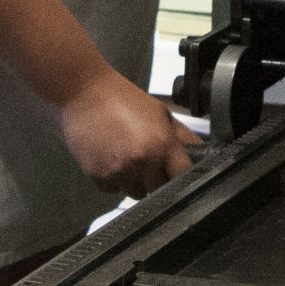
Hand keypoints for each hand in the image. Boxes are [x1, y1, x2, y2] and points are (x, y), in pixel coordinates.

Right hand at [60, 70, 197, 196]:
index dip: (180, 174)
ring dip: (135, 182)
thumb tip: (201, 154)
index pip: (182, 176)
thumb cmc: (123, 98)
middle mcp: (142, 163)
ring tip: (127, 158)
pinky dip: (114, 180)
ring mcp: (118, 172)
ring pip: (136, 193)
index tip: (176, 170)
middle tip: (149, 162)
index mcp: (161, 145)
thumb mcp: (160, 112)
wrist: (83, 92)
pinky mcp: (98, 177)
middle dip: (157, 179)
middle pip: (159, 190)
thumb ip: (181, 137)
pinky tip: (110, 159)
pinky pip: (113, 189)